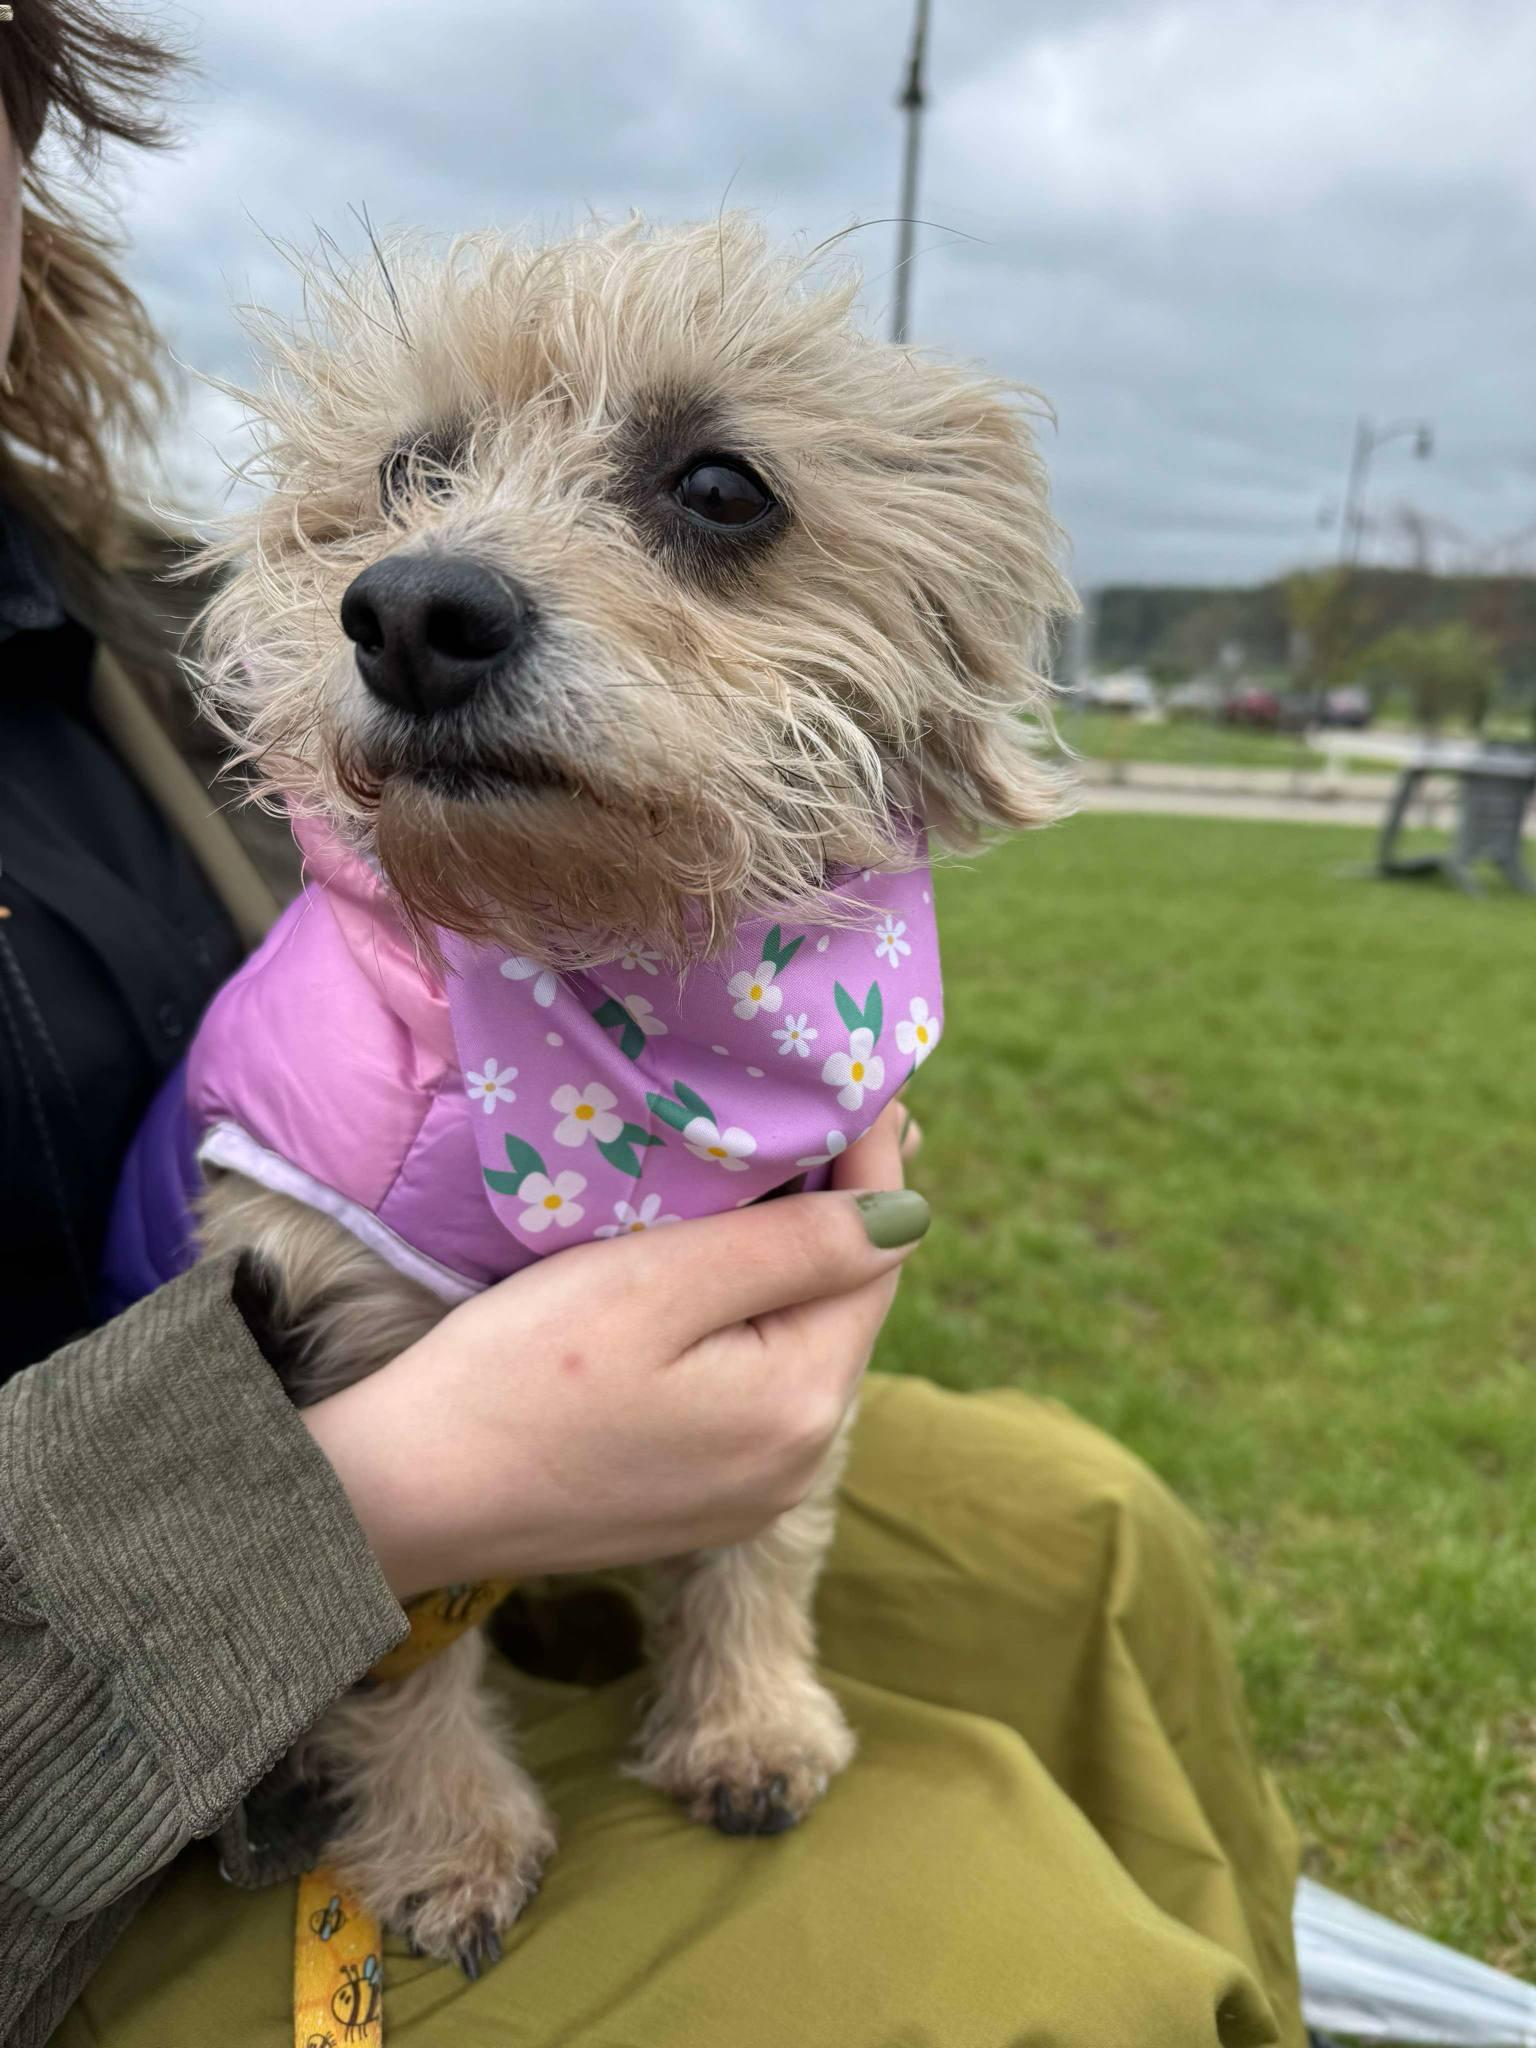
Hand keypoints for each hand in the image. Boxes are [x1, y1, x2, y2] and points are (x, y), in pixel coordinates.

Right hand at [302, 1103, 927, 1598]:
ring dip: (797, 1260)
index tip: (861, 1081)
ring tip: (776, 1168)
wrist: (402, 1497)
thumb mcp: (656, 1285)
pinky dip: (756, 1317)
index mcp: (804, 1403)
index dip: (872, 1161)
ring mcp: (756, 1489)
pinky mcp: (707, 1497)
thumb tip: (909, 1210)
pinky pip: (762, 1384)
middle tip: (822, 1108)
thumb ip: (793, 1246)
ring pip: (806, 1341)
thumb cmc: (517, 1374)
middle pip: (848, 1302)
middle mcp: (803, 1460)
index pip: (877, 1253)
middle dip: (840, 1207)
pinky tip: (723, 1267)